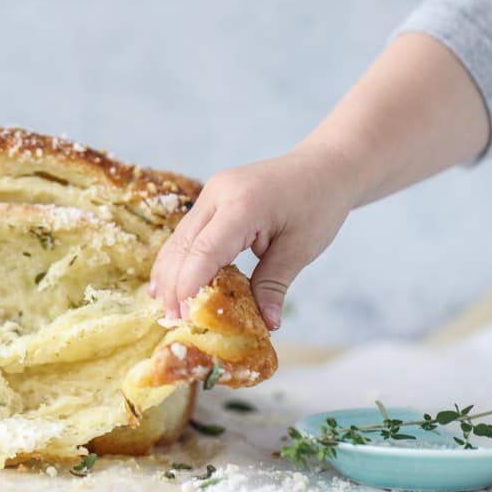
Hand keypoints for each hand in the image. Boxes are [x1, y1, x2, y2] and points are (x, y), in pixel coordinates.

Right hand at [149, 139, 359, 329]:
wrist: (323, 167)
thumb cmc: (318, 203)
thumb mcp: (301, 248)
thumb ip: (275, 285)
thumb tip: (266, 324)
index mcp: (244, 204)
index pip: (206, 249)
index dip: (190, 284)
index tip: (182, 317)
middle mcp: (219, 194)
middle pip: (184, 245)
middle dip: (175, 285)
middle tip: (173, 322)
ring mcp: (212, 193)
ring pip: (180, 239)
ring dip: (171, 275)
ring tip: (168, 310)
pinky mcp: (212, 199)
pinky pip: (188, 233)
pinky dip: (179, 260)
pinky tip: (170, 284)